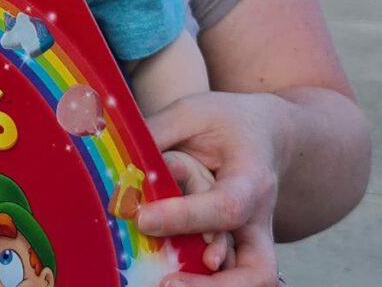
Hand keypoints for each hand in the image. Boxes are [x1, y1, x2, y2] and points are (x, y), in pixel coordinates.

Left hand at [136, 92, 281, 286]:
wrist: (264, 131)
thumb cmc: (225, 120)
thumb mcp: (191, 112)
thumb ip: (158, 133)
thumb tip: (116, 152)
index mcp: (251, 178)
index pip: (224, 207)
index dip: (184, 217)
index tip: (143, 219)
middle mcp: (259, 217)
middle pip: (257, 270)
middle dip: (217, 286)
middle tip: (168, 283)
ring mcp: (253, 237)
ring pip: (251, 280)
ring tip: (166, 284)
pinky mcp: (239, 246)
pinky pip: (232, 273)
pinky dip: (206, 282)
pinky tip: (171, 278)